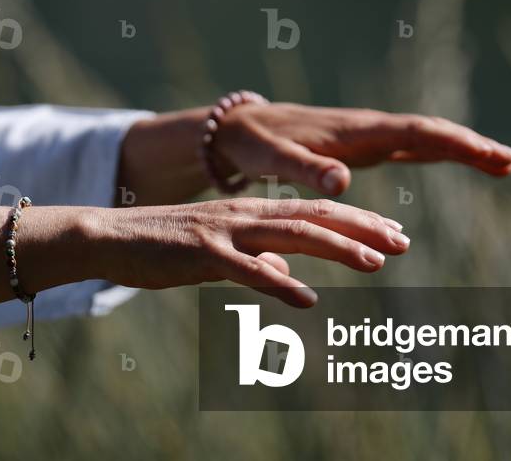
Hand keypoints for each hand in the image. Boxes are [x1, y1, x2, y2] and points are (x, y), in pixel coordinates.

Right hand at [83, 197, 409, 307]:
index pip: (313, 212)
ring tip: (374, 261)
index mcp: (249, 213)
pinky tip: (305, 298)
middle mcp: (243, 216)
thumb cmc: (162, 246)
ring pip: (290, 235)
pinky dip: (278, 282)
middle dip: (361, 227)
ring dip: (335, 247)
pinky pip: (245, 270)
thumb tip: (288, 275)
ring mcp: (224, 233)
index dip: (356, 221)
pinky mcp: (201, 254)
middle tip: (403, 240)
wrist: (108, 235)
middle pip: (313, 217)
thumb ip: (254, 261)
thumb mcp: (216, 252)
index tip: (392, 231)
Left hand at [212, 103, 510, 195]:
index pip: (413, 132)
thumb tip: (343, 182)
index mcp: (353, 131)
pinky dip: (438, 153)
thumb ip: (306, 169)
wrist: (239, 130)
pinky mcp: (361, 148)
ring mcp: (367, 137)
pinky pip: (409, 148)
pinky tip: (459, 160)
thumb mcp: (274, 160)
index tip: (488, 152)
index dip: (452, 141)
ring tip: (503, 164)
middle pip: (428, 132)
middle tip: (510, 161)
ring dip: (462, 149)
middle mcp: (366, 129)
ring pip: (424, 139)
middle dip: (469, 144)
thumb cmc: (255, 145)